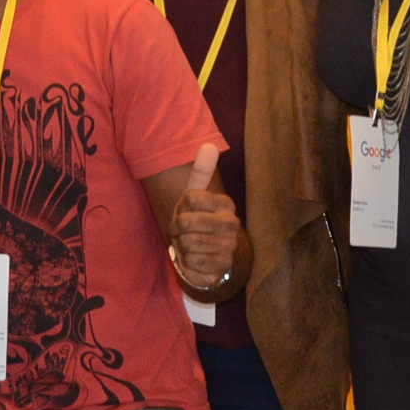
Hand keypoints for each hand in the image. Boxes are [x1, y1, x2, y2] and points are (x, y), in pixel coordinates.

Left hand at [168, 145, 242, 294]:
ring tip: (190, 244)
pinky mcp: (224, 266)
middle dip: (177, 228)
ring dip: (182, 245)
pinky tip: (196, 259)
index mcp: (225, 203)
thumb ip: (202, 172)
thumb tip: (209, 144)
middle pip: (186, 221)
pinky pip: (193, 261)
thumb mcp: (194, 196)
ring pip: (188, 242)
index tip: (187, 212)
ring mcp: (230, 246)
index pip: (190, 197)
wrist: (206, 257)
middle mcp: (232, 223)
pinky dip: (188, 261)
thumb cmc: (197, 222)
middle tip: (183, 231)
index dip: (180, 207)